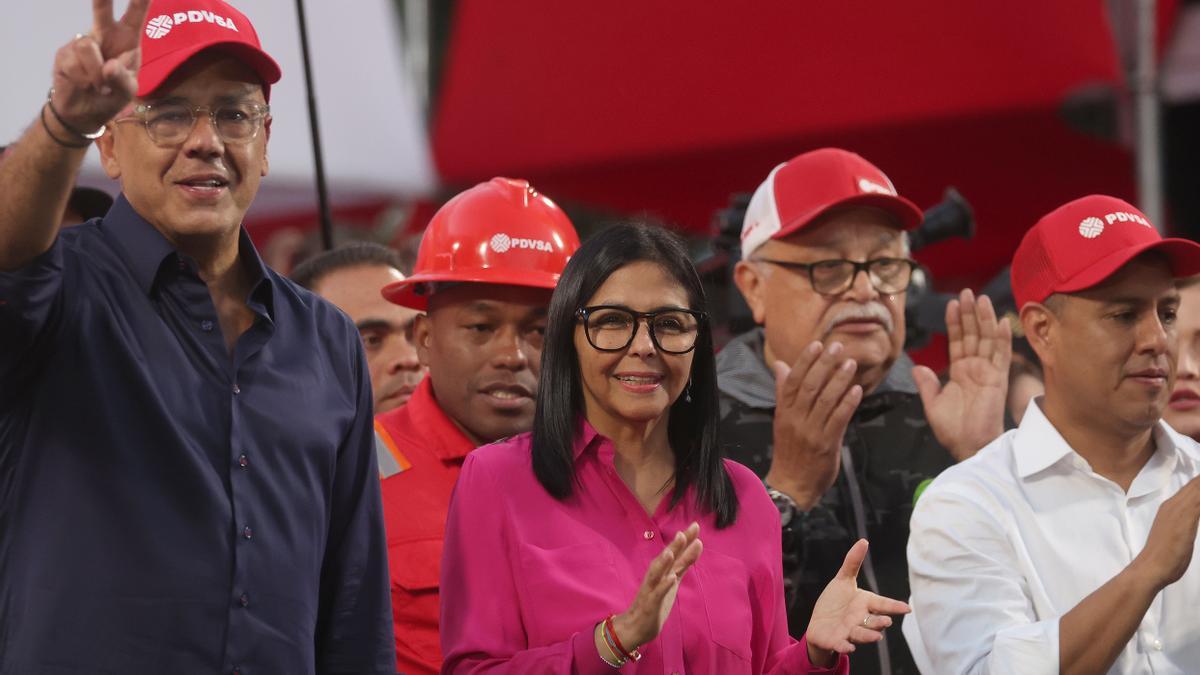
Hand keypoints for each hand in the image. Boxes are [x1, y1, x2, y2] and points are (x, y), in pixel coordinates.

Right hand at [49, 0, 150, 132]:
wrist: (85, 113)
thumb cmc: (112, 96)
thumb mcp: (127, 92)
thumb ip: (123, 80)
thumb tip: (108, 67)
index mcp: (127, 42)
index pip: (135, 17)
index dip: (139, 1)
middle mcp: (104, 36)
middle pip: (101, 11)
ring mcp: (83, 43)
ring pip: (86, 47)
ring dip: (95, 74)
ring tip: (100, 87)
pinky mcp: (64, 54)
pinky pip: (74, 63)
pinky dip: (83, 80)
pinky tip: (85, 85)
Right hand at [609, 522, 702, 649]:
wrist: (637, 626)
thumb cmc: (656, 601)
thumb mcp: (673, 580)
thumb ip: (684, 563)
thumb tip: (696, 544)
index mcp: (663, 571)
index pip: (675, 553)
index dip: (685, 540)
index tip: (696, 525)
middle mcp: (656, 576)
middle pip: (665, 559)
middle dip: (675, 546)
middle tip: (685, 532)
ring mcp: (651, 589)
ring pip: (656, 573)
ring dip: (663, 562)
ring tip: (672, 551)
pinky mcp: (650, 604)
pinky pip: (657, 594)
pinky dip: (663, 586)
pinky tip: (671, 579)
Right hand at [766, 341, 862, 509]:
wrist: (791, 485)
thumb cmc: (790, 451)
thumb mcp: (782, 420)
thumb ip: (784, 392)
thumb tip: (782, 366)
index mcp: (784, 412)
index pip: (793, 381)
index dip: (805, 361)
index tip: (817, 344)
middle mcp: (796, 419)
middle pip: (810, 386)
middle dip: (824, 364)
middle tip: (837, 346)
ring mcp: (811, 432)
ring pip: (826, 400)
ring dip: (839, 380)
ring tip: (850, 363)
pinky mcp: (826, 444)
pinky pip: (838, 419)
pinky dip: (848, 403)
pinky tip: (857, 391)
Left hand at [805, 539, 910, 666]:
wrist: (820, 623)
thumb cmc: (836, 602)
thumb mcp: (843, 580)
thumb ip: (853, 563)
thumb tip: (864, 541)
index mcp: (865, 604)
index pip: (883, 604)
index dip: (895, 606)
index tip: (907, 609)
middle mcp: (861, 619)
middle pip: (874, 622)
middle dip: (881, 622)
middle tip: (886, 622)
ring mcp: (850, 632)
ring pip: (861, 635)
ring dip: (868, 636)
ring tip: (876, 636)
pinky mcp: (837, 641)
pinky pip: (842, 645)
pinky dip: (845, 647)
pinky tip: (848, 648)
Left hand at [913, 289, 1011, 461]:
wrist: (969, 446)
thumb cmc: (953, 429)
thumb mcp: (933, 405)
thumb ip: (927, 385)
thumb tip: (918, 367)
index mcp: (959, 372)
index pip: (957, 341)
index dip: (955, 323)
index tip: (952, 304)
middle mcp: (975, 368)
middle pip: (972, 335)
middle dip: (970, 314)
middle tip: (967, 292)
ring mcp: (988, 372)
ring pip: (987, 340)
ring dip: (984, 319)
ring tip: (980, 298)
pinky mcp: (998, 380)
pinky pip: (1001, 356)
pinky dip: (1002, 339)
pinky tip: (1001, 321)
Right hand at [1131, 475, 1199, 590]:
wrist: (1151, 567)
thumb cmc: (1162, 557)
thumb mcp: (1176, 534)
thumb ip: (1185, 523)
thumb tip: (1188, 521)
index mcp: (1171, 507)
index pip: (1193, 486)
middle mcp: (1174, 504)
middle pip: (1197, 482)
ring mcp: (1180, 509)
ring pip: (1199, 487)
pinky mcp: (1188, 517)